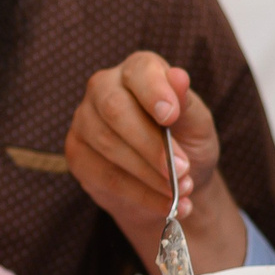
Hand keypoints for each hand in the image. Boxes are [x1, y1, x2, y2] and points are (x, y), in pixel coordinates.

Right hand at [66, 51, 245, 270]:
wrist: (170, 183)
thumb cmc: (185, 142)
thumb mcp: (198, 124)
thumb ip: (187, 103)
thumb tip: (179, 76)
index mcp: (137, 71)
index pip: (140, 72)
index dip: (154, 92)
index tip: (170, 116)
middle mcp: (103, 88)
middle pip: (115, 109)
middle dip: (151, 144)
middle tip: (182, 170)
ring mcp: (84, 120)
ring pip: (108, 145)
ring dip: (149, 174)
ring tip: (181, 191)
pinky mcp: (76, 154)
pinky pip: (104, 175)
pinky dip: (139, 194)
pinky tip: (165, 204)